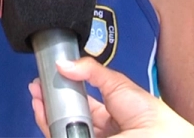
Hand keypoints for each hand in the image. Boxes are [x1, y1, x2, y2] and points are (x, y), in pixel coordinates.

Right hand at [28, 57, 193, 137]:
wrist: (157, 135)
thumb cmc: (149, 116)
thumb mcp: (118, 84)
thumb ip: (91, 71)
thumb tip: (64, 63)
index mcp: (113, 114)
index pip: (83, 101)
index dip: (66, 89)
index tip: (52, 77)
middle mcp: (102, 130)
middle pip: (70, 115)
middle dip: (52, 99)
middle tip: (38, 86)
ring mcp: (92, 137)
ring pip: (62, 127)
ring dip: (46, 111)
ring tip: (37, 95)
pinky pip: (60, 135)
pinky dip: (47, 124)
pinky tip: (41, 110)